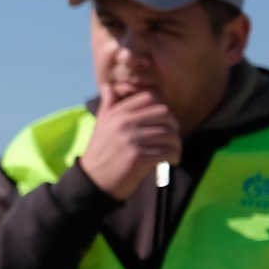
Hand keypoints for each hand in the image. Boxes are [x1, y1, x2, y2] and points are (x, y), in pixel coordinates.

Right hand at [80, 83, 180, 199]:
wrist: (92, 182)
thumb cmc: (100, 153)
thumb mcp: (101, 125)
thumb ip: (108, 105)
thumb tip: (108, 86)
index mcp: (117, 113)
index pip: (150, 98)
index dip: (162, 108)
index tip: (164, 122)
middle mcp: (124, 123)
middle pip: (164, 114)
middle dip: (174, 126)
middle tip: (172, 138)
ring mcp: (132, 140)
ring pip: (169, 134)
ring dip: (176, 145)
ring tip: (172, 152)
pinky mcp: (139, 158)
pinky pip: (168, 151)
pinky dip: (174, 157)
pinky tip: (171, 161)